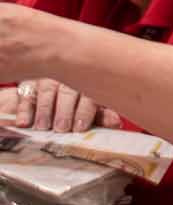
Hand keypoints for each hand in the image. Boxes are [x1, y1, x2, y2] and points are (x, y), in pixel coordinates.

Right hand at [1, 79, 120, 132]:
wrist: (54, 85)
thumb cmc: (78, 101)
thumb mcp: (93, 107)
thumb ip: (103, 115)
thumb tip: (117, 123)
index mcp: (89, 80)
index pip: (89, 93)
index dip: (85, 110)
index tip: (80, 126)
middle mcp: (69, 76)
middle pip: (67, 91)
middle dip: (64, 111)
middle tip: (61, 128)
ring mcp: (47, 78)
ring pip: (46, 91)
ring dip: (44, 110)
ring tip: (43, 127)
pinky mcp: (28, 83)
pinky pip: (25, 94)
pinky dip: (24, 109)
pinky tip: (24, 123)